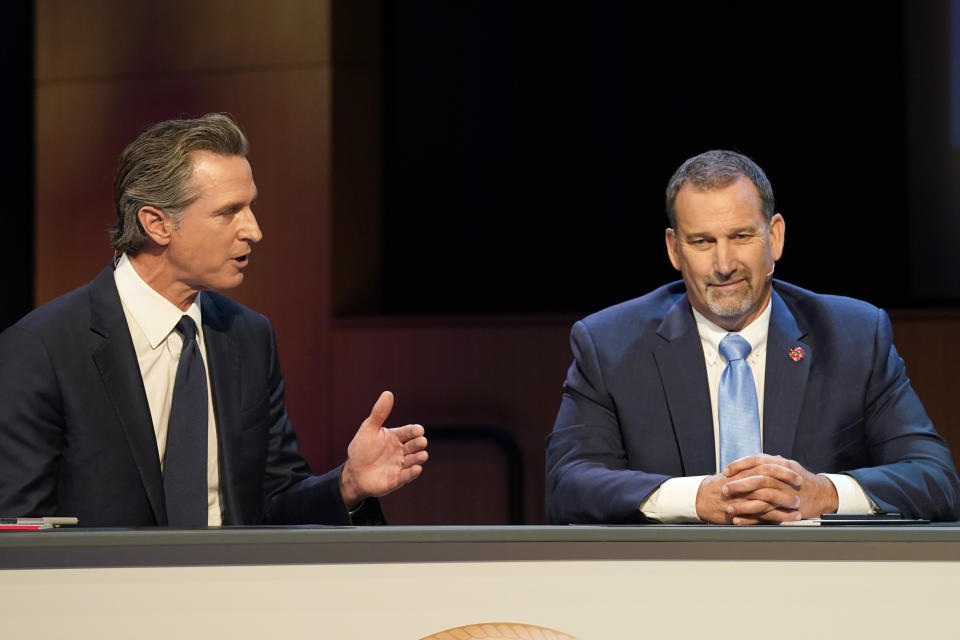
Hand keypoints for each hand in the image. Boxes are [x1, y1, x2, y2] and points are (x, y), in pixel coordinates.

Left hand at [339, 391, 427, 508]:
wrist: (353, 473)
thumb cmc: (361, 449)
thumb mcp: (369, 429)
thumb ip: (379, 413)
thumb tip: (388, 393)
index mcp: (396, 437)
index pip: (409, 432)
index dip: (414, 431)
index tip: (418, 430)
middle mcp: (401, 450)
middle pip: (414, 445)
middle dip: (419, 443)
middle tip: (421, 442)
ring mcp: (401, 464)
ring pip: (414, 460)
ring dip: (419, 458)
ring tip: (422, 455)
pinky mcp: (398, 479)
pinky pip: (407, 475)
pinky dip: (413, 472)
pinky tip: (417, 468)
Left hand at [711, 454, 838, 524]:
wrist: (823, 494)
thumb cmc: (802, 480)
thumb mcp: (787, 466)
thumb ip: (770, 462)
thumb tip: (752, 460)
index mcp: (782, 465)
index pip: (757, 460)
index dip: (740, 465)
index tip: (726, 471)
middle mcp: (784, 479)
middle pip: (758, 479)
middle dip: (739, 485)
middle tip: (724, 489)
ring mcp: (786, 495)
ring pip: (762, 499)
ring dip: (743, 504)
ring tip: (728, 508)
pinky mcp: (788, 511)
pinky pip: (767, 515)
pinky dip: (751, 519)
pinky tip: (739, 520)